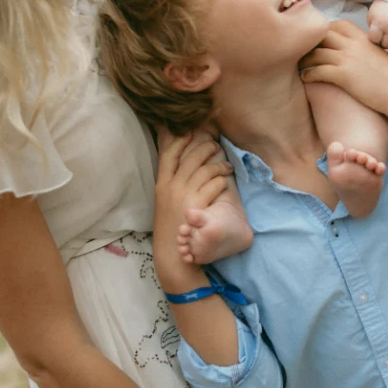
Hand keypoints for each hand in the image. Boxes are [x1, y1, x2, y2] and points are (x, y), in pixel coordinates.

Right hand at [154, 130, 232, 290]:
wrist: (173, 254)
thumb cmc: (170, 225)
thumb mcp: (164, 200)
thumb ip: (171, 181)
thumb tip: (180, 162)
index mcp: (161, 184)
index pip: (168, 154)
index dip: (179, 140)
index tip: (190, 133)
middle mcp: (171, 187)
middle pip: (190, 158)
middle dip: (205, 148)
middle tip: (215, 146)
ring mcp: (184, 196)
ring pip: (205, 170)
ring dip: (218, 165)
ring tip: (226, 166)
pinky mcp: (197, 206)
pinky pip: (214, 185)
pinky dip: (221, 181)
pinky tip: (224, 183)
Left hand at [300, 20, 387, 117]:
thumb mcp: (378, 54)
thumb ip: (365, 48)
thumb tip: (357, 50)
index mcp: (362, 38)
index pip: (338, 24)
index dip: (325, 31)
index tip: (318, 41)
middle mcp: (353, 44)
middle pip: (322, 35)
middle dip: (311, 42)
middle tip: (303, 51)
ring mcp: (347, 59)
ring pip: (316, 53)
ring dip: (304, 59)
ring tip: (299, 65)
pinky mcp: (343, 75)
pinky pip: (317, 70)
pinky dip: (308, 74)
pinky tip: (305, 78)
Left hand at [367, 0, 387, 54]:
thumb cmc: (383, 8)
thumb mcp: (372, 15)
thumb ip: (372, 29)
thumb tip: (375, 44)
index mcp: (380, 23)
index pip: (374, 39)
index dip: (374, 39)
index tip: (375, 36)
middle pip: (386, 45)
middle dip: (384, 43)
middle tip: (384, 39)